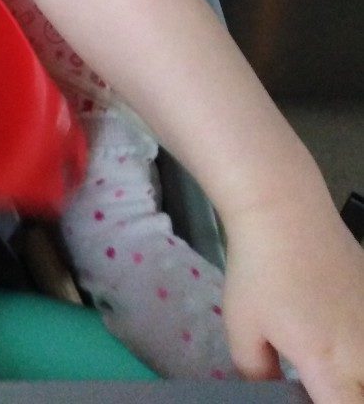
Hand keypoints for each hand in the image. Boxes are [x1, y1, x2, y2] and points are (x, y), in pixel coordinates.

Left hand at [222, 191, 363, 402]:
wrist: (286, 210)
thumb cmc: (258, 270)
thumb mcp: (242, 327)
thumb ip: (258, 371)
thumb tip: (273, 390)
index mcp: (329, 366)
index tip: (310, 397)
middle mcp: (363, 352)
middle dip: (347, 394)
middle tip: (317, 381)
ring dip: (355, 372)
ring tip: (329, 364)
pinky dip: (359, 344)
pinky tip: (337, 332)